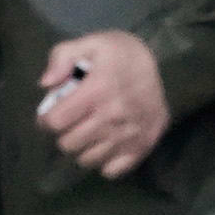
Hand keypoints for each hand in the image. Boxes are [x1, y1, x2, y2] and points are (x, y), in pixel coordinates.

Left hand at [37, 29, 169, 179]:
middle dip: (63, 134)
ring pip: (87, 160)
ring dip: (82, 148)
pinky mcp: (141, 148)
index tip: (51, 114)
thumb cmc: (123, 55)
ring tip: (88, 133)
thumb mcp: (91, 43)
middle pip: (68, 144)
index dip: (45, 119)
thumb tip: (46, 84)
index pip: (55, 122)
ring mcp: (128, 136)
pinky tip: (105, 145)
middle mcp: (111, 118)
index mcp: (97, 91)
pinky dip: (104, 161)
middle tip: (71, 123)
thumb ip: (62, 57)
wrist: (168, 66)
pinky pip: (111, 171)